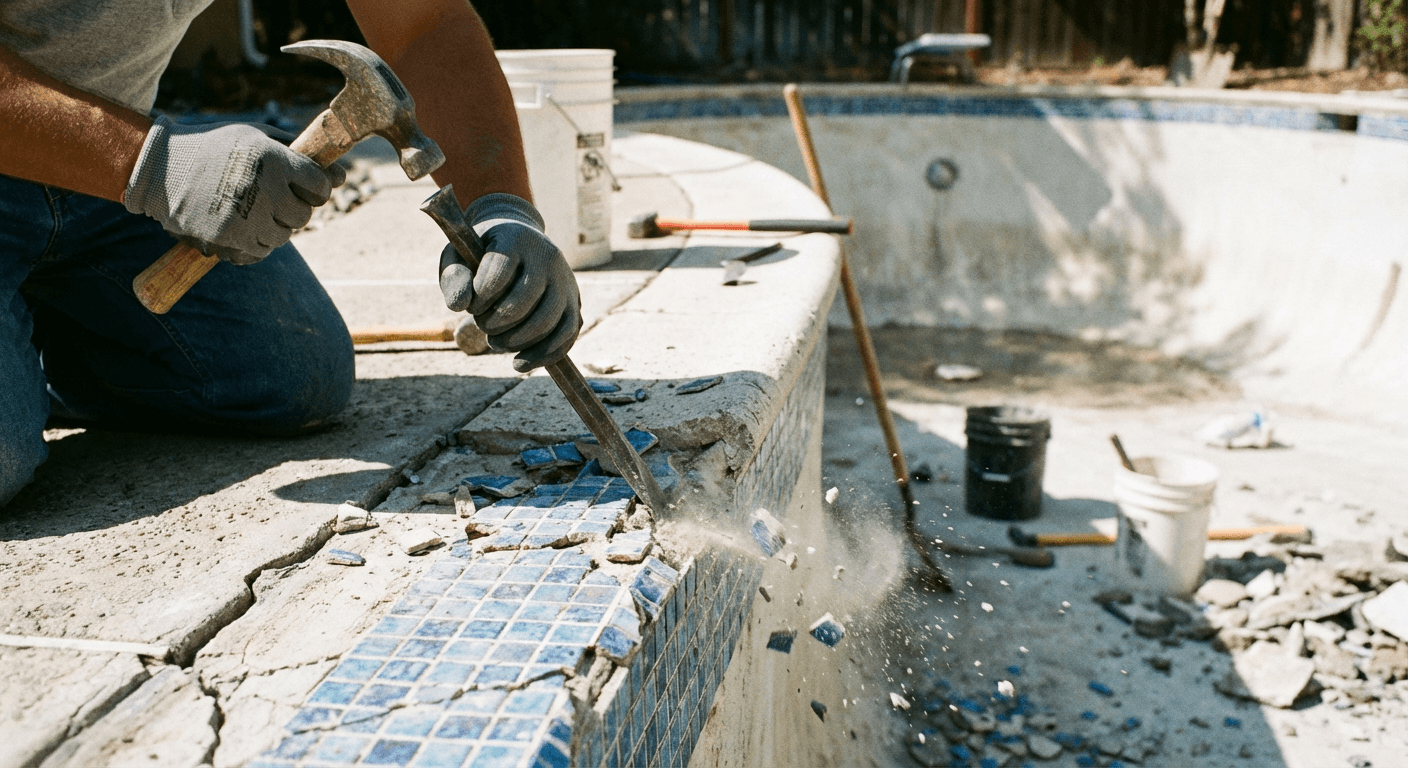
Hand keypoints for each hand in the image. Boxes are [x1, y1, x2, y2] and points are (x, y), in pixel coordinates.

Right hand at [123, 116, 344, 263]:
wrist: (158, 167)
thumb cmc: (214, 148)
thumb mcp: (255, 135)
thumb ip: (297, 151)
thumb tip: (341, 175)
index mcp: (273, 158)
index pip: (320, 185)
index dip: (315, 186)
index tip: (303, 185)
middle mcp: (263, 188)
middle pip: (304, 214)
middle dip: (293, 207)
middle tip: (272, 197)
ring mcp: (247, 216)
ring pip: (284, 236)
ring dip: (273, 226)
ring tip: (250, 208)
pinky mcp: (229, 238)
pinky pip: (261, 252)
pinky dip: (255, 243)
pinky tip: (240, 224)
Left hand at [438, 194, 580, 371]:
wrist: (518, 241)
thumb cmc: (482, 253)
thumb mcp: (459, 256)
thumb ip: (454, 278)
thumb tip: (458, 306)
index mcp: (516, 239)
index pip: (499, 273)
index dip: (479, 298)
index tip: (471, 304)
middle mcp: (547, 256)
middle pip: (524, 300)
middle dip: (495, 323)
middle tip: (482, 325)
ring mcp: (565, 280)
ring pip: (547, 320)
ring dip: (516, 341)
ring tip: (495, 343)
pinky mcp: (573, 303)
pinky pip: (566, 335)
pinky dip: (542, 355)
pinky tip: (519, 364)